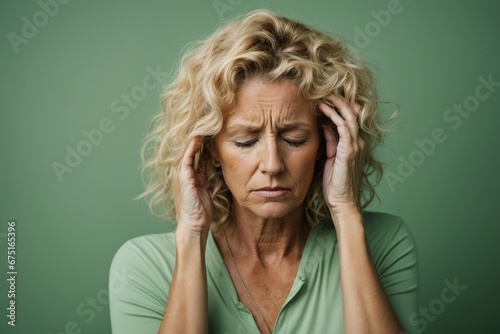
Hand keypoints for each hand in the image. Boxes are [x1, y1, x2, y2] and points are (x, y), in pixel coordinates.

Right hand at [174, 136, 212, 235]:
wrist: (194, 225)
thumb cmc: (200, 212)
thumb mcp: (205, 191)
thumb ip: (205, 179)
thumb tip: (211, 169)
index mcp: (189, 176)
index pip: (194, 155)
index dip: (200, 144)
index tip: (209, 132)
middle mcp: (183, 173)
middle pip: (189, 150)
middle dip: (196, 138)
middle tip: (204, 124)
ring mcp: (181, 175)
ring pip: (186, 151)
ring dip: (193, 139)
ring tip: (200, 126)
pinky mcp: (183, 178)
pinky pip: (187, 159)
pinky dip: (191, 149)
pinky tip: (197, 139)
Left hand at [319, 98, 364, 215]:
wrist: (342, 202)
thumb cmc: (335, 183)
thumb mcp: (331, 158)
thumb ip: (330, 141)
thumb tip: (324, 125)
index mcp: (356, 143)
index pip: (352, 117)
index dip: (341, 105)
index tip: (326, 96)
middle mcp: (359, 142)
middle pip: (353, 112)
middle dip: (339, 99)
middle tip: (324, 90)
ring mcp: (356, 146)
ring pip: (349, 116)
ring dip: (335, 104)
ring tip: (322, 95)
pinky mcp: (349, 151)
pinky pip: (343, 127)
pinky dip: (333, 116)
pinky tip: (323, 109)